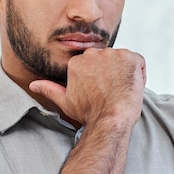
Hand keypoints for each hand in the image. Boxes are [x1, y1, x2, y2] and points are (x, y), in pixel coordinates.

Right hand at [30, 48, 145, 126]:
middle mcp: (93, 54)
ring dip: (125, 74)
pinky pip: (139, 63)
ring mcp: (112, 54)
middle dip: (112, 75)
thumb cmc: (89, 113)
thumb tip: (33, 85)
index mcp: (77, 62)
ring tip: (121, 92)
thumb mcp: (65, 101)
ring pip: (123, 62)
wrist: (110, 119)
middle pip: (109, 62)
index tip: (102, 94)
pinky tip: (131, 88)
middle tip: (112, 94)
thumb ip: (50, 89)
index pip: (95, 66)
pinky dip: (140, 74)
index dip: (101, 81)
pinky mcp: (129, 57)